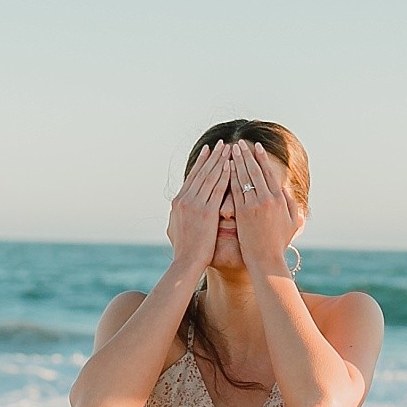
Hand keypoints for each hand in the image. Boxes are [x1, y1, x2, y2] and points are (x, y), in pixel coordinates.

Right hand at [166, 139, 228, 275]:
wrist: (185, 264)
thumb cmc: (184, 252)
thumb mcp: (175, 229)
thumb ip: (177, 217)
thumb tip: (175, 212)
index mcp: (178, 202)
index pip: (192, 177)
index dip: (201, 162)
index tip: (208, 150)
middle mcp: (185, 199)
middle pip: (201, 172)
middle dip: (212, 156)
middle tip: (222, 143)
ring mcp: (195, 205)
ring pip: (209, 177)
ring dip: (220, 160)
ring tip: (229, 148)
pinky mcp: (206, 212)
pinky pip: (217, 189)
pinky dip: (224, 175)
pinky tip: (231, 165)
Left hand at [230, 141, 298, 273]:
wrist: (266, 260)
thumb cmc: (279, 243)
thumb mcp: (292, 221)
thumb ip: (290, 202)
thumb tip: (284, 187)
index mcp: (280, 199)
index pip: (269, 172)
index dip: (261, 158)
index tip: (256, 146)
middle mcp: (267, 199)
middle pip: (254, 171)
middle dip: (247, 155)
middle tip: (240, 143)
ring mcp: (254, 205)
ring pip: (244, 177)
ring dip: (237, 161)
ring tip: (231, 149)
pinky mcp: (242, 213)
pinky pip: (235, 190)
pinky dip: (230, 177)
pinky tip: (225, 167)